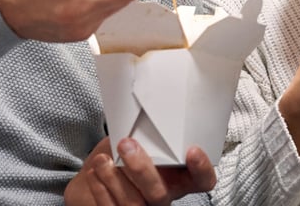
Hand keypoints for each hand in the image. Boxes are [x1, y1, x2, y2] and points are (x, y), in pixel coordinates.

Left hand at [65, 137, 215, 205]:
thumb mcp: (146, 137)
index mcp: (180, 178)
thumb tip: (146, 104)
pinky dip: (101, 189)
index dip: (202, 169)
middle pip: (160, 194)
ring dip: (114, 179)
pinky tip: (95, 172)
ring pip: (134, 204)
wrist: (103, 169)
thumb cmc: (130, 150)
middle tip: (127, 144)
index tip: (193, 150)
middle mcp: (165, 195)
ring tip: (102, 160)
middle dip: (141, 169)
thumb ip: (151, 131)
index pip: (203, 180)